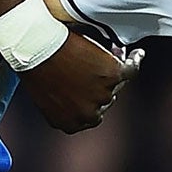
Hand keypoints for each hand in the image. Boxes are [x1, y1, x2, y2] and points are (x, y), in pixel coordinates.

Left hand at [18, 31, 143, 132]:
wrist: (36, 48)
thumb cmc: (35, 67)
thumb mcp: (46, 96)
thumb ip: (66, 102)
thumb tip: (83, 91)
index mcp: (70, 124)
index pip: (89, 114)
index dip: (90, 98)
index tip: (91, 87)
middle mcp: (88, 115)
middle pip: (105, 100)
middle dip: (101, 86)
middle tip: (97, 69)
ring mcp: (102, 95)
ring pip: (116, 84)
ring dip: (113, 71)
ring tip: (109, 54)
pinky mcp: (113, 76)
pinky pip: (130, 70)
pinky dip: (134, 61)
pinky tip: (136, 54)